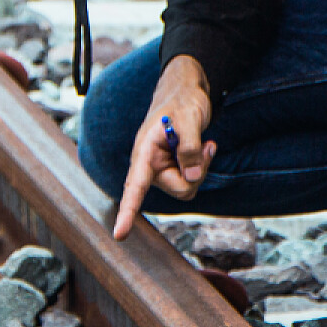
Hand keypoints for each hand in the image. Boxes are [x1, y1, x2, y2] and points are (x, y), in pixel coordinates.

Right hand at [112, 56, 216, 238]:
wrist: (186, 91)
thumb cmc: (182, 100)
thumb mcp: (189, 118)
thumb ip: (190, 148)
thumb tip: (192, 177)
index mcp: (144, 152)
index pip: (134, 186)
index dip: (127, 211)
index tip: (119, 235)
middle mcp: (150, 165)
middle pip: (179, 189)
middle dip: (198, 174)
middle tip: (207, 147)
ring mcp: (162, 169)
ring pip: (188, 187)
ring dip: (202, 169)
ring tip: (204, 144)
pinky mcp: (174, 170)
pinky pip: (192, 181)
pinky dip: (203, 167)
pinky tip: (204, 147)